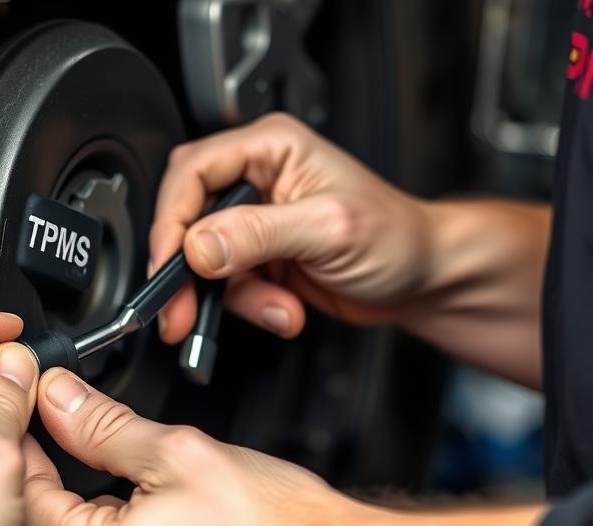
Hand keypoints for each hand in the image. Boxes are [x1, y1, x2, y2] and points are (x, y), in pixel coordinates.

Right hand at [151, 113, 433, 342]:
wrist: (423, 279)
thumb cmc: (397, 237)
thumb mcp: (329, 229)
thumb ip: (260, 233)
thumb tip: (199, 245)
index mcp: (270, 148)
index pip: (193, 173)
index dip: (172, 220)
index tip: (169, 264)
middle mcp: (256, 179)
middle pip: (186, 219)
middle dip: (185, 271)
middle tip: (180, 311)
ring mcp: (254, 222)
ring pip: (202, 262)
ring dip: (229, 298)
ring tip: (275, 309)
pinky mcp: (256, 258)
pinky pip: (226, 288)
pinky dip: (250, 308)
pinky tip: (285, 310)